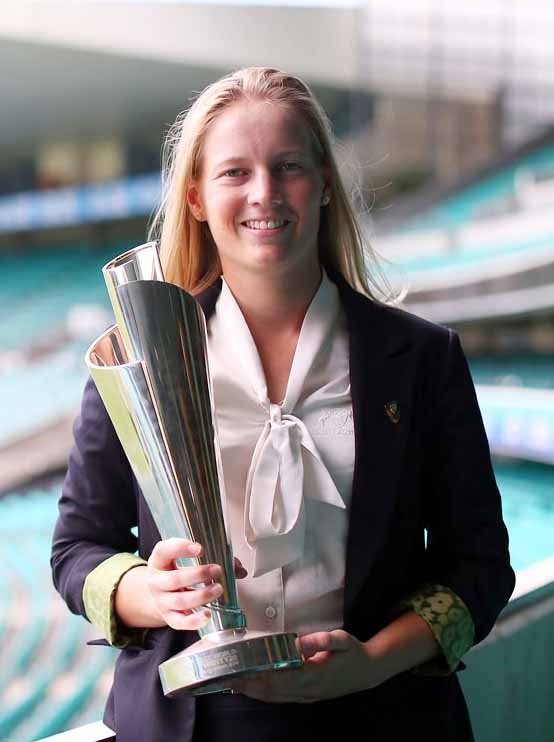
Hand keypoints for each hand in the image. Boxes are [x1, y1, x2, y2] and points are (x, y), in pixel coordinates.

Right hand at [146, 538, 246, 630]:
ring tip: (218, 588)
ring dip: (202, 596)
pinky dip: (194, 620)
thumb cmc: (177, 571)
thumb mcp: (186, 559)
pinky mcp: (169, 618)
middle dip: (199, 574)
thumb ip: (213, 557)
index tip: (201, 549)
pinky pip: (180, 622)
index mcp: (159, 560)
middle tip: (218, 570)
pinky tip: (208, 614)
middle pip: (174, 579)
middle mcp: (156, 581)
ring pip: (180, 601)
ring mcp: (161, 601)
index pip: (164, 551)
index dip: (181, 548)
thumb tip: (238, 568)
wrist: (160, 593)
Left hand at [229, 629, 384, 703]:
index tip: (243, 670)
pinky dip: (263, 694)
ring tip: (233, 684)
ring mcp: (306, 696)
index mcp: (314, 675)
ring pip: (274, 697)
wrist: (366, 672)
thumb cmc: (353, 652)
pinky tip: (252, 689)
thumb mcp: (341, 640)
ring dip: (253, 692)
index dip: (261, 676)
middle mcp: (307, 690)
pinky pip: (280, 698)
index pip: (282, 678)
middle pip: (273, 691)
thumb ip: (321, 640)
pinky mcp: (305, 696)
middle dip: (249, 686)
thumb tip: (299, 642)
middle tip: (227, 677)